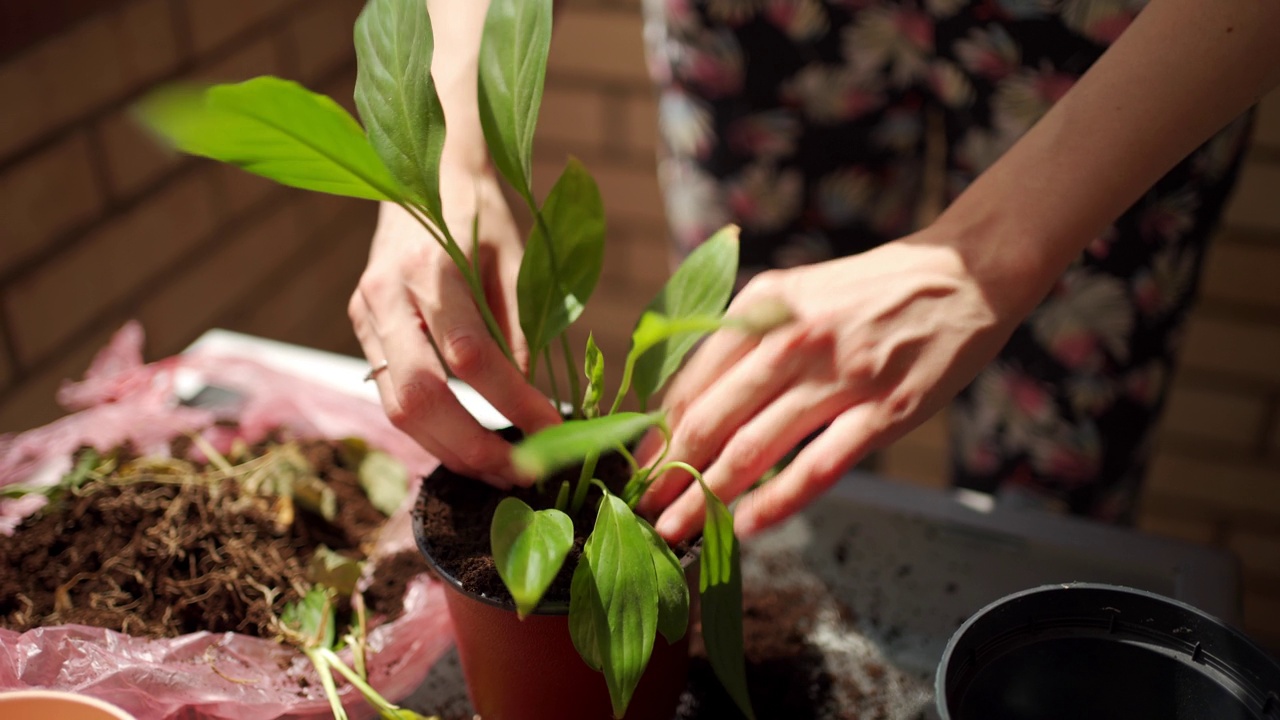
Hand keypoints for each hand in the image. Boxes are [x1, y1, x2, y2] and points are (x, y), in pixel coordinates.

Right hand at [349, 166, 560, 487]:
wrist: (416, 167)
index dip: (514, 402)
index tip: (554, 431)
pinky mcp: (360, 327)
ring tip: (499, 472)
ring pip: (396, 409)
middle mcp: (388, 295)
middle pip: (421, 398)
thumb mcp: (515, 254)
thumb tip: (530, 395)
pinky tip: (467, 444)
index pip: (471, 357)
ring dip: (449, 451)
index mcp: (432, 268)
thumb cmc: (478, 208)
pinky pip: (391, 395)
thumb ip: (520, 323)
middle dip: (473, 447)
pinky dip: (430, 430)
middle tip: (522, 476)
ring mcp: (365, 314)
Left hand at [637, 232, 1022, 541]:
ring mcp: (840, 376)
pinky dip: (778, 502)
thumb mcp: (794, 293)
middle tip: (640, 511)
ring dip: (707, 497)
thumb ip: (744, 341)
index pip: (690, 380)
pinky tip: (748, 526)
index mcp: (763, 305)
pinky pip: (819, 467)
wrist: (962, 275)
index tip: (632, 468)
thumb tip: (687, 402)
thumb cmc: (868, 292)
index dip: (655, 432)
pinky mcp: (886, 410)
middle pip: (711, 420)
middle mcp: (792, 338)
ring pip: (755, 448)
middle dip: (668, 473)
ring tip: (677, 530)